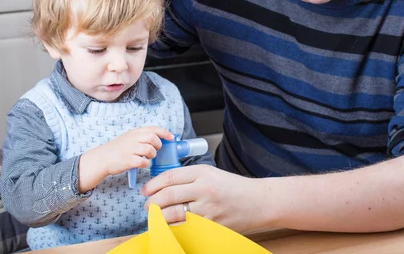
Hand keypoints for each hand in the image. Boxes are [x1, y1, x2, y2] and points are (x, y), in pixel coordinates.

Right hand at [99, 126, 173, 175]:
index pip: (153, 129)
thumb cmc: (117, 149)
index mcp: (134, 132)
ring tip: (148, 157)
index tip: (172, 137)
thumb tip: (159, 139)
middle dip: (158, 145)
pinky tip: (142, 164)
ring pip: (150, 150)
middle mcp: (133, 138)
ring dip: (152, 155)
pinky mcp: (128, 160)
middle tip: (156, 150)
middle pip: (153, 138)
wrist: (102, 158)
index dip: (164, 133)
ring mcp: (130, 149)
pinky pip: (143, 162)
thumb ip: (142, 137)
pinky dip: (146, 164)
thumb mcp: (129, 138)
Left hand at [141, 165, 262, 232]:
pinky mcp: (211, 227)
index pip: (170, 177)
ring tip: (155, 216)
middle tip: (147, 205)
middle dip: (152, 202)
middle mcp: (204, 190)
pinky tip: (168, 227)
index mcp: (203, 173)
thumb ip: (188, 177)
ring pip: (173, 215)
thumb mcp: (211, 173)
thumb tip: (162, 185)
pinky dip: (173, 229)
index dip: (153, 184)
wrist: (258, 202)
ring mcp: (208, 210)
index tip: (145, 190)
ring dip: (159, 217)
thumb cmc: (233, 187)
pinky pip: (184, 229)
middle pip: (168, 196)